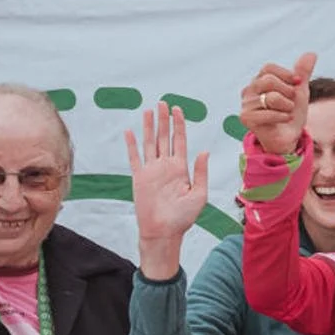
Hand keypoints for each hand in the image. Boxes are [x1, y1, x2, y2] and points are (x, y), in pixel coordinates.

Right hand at [127, 104, 209, 275]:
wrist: (164, 232)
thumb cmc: (183, 218)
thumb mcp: (199, 195)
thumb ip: (201, 172)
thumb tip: (204, 151)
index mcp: (181, 168)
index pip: (180, 141)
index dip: (179, 125)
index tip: (178, 110)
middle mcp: (166, 166)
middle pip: (164, 137)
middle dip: (164, 120)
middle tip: (163, 103)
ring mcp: (151, 171)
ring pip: (150, 143)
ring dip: (149, 127)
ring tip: (148, 110)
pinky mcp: (139, 178)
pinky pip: (134, 158)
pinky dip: (132, 145)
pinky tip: (130, 131)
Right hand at [241, 52, 315, 157]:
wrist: (289, 137)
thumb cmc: (292, 112)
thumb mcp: (300, 91)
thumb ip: (303, 72)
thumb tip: (312, 53)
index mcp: (259, 80)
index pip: (268, 68)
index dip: (286, 74)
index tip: (298, 83)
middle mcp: (249, 90)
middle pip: (268, 80)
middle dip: (288, 91)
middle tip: (292, 102)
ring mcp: (245, 104)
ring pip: (271, 97)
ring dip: (287, 106)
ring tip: (287, 112)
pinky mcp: (246, 118)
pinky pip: (267, 113)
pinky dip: (282, 116)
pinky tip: (285, 119)